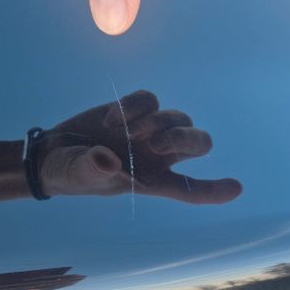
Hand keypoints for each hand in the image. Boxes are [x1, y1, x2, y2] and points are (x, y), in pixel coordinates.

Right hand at [39, 90, 241, 204]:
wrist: (52, 152)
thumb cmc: (70, 172)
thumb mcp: (78, 174)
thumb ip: (93, 168)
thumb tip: (110, 160)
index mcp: (152, 182)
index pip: (190, 189)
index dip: (214, 190)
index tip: (236, 188)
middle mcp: (157, 157)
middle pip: (198, 144)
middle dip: (185, 138)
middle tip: (155, 142)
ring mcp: (149, 131)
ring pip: (179, 117)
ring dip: (155, 121)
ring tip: (123, 130)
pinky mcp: (135, 109)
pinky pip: (151, 99)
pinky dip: (135, 105)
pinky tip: (112, 118)